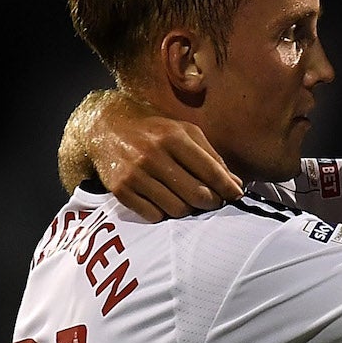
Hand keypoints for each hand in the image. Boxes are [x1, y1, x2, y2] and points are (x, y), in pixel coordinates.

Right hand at [70, 89, 244, 222]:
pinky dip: (164, 213)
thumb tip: (235, 183)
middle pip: (197, 196)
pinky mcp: (121, 190)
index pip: (210, 171)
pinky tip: (164, 200)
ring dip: (188, 209)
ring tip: (186, 198)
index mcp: (173, 137)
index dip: (228, 188)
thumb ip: (211, 156)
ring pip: (177, 209)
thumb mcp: (184, 131)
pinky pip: (154, 216)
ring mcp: (135, 175)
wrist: (105, 126)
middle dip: (212, 202)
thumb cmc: (153, 129)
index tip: (237, 195)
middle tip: (213, 200)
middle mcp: (153, 156)